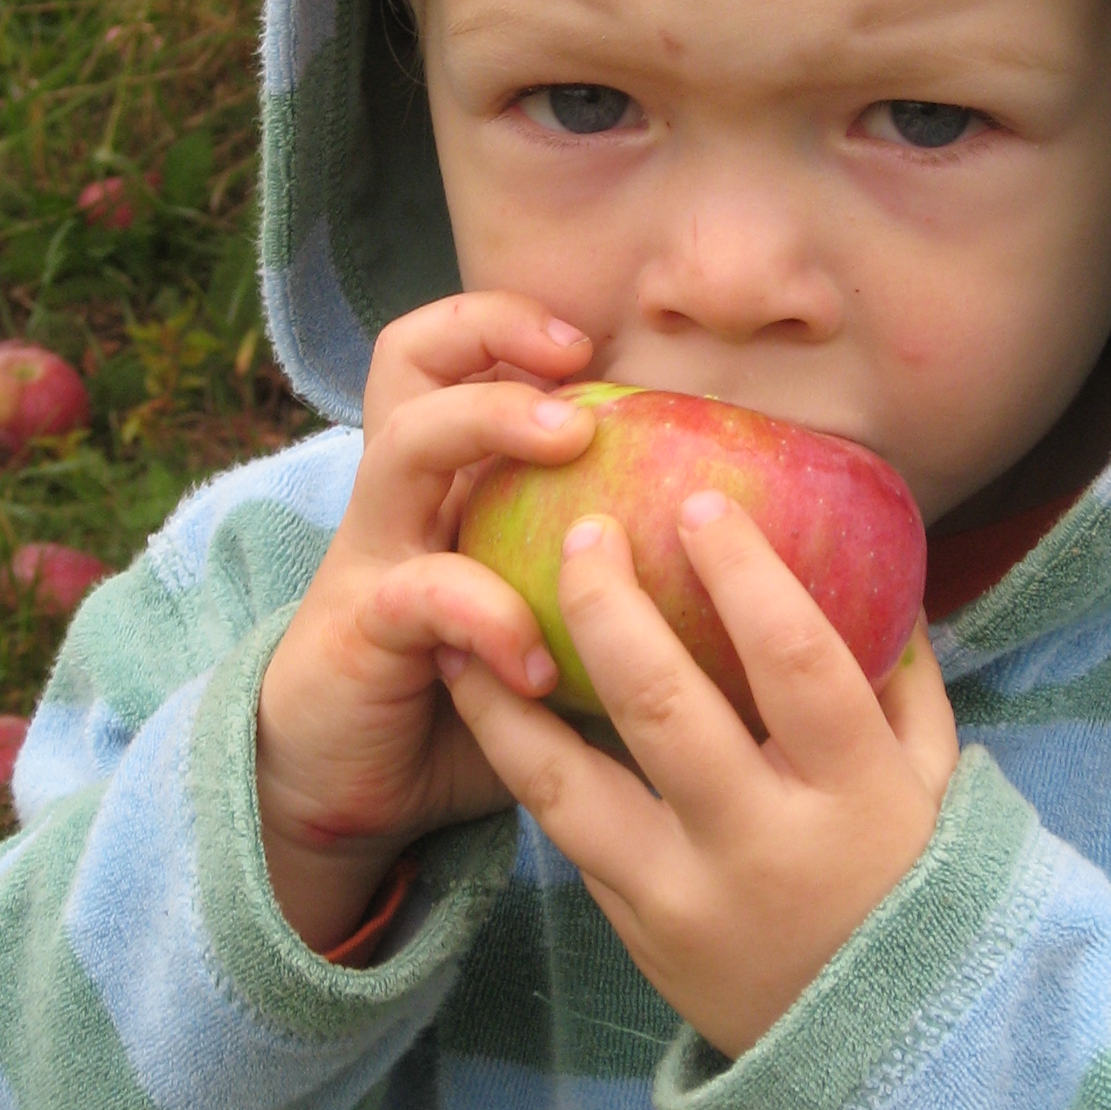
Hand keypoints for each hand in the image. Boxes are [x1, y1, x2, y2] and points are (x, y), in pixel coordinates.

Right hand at [255, 292, 597, 950]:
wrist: (346, 787)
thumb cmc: (467, 702)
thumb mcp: (548, 627)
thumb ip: (616, 590)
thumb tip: (764, 579)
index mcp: (447, 484)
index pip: (452, 354)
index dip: (509, 322)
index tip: (592, 342)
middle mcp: (404, 500)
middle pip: (410, 358)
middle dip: (491, 328)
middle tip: (577, 356)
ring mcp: (375, 556)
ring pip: (408, 443)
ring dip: (492, 419)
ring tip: (571, 438)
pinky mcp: (361, 629)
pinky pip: (424, 593)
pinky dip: (490, 615)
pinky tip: (536, 663)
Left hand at [435, 490, 959, 1059]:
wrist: (880, 1058)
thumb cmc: (910, 888)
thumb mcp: (938, 787)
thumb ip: (905, 684)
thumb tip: (878, 571)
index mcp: (856, 795)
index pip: (794, 658)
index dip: (743, 571)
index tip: (699, 502)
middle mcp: (763, 844)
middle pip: (663, 702)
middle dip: (609, 602)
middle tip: (583, 529)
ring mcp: (686, 895)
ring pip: (568, 781)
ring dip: (509, 688)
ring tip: (472, 611)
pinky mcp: (634, 929)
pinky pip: (567, 830)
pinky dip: (522, 755)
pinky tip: (486, 693)